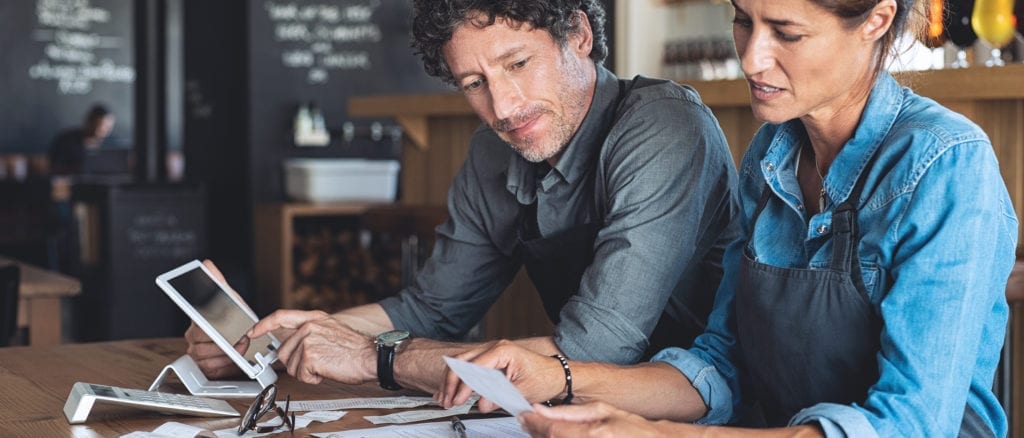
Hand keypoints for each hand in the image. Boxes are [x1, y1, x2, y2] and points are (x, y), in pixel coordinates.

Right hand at [184, 260, 252, 377]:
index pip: (197, 325)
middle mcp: (193, 336)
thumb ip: (217, 282)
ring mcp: (196, 352)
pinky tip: (233, 358)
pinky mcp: (204, 366)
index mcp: (196, 319)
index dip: (209, 330)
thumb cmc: (232, 315)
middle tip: (239, 338)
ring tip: (239, 347)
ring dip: (225, 354)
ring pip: (204, 357)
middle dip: (223, 342)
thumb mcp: (228, 297)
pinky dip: (224, 365)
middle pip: (201, 343)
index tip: (218, 331)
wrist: (241, 334)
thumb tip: (206, 264)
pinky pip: (209, 369)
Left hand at [249, 310, 375, 384]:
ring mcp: (308, 340)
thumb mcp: (331, 331)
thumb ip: (310, 333)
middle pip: (284, 351)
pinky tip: (327, 370)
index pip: (281, 316)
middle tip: (318, 363)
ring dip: (307, 372)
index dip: (263, 325)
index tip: (253, 332)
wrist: (371, 357)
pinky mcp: (309, 356)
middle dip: (297, 364)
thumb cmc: (356, 349)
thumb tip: (292, 345)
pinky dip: (314, 379)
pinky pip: (301, 376)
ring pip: (292, 366)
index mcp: (314, 318)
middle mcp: (309, 326)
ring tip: (326, 365)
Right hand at [437, 340, 564, 411]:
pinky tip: (450, 391)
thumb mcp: (523, 391)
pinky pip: (468, 367)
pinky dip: (458, 379)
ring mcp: (492, 352)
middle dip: (451, 382)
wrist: (557, 374)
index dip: (463, 386)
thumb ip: (500, 397)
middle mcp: (495, 347)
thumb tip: (481, 404)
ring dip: (451, 381)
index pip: (474, 367)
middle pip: (461, 361)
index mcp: (502, 350)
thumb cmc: (545, 378)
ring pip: (461, 363)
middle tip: (447, 400)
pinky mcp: (491, 360)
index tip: (458, 401)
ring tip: (444, 398)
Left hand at [519, 402, 665, 437]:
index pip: (552, 430)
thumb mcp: (602, 410)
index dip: (533, 423)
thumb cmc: (633, 429)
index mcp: (594, 434)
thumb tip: (542, 409)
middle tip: (533, 423)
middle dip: (536, 432)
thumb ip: (569, 412)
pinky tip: (559, 436)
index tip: (524, 417)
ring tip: (547, 430)